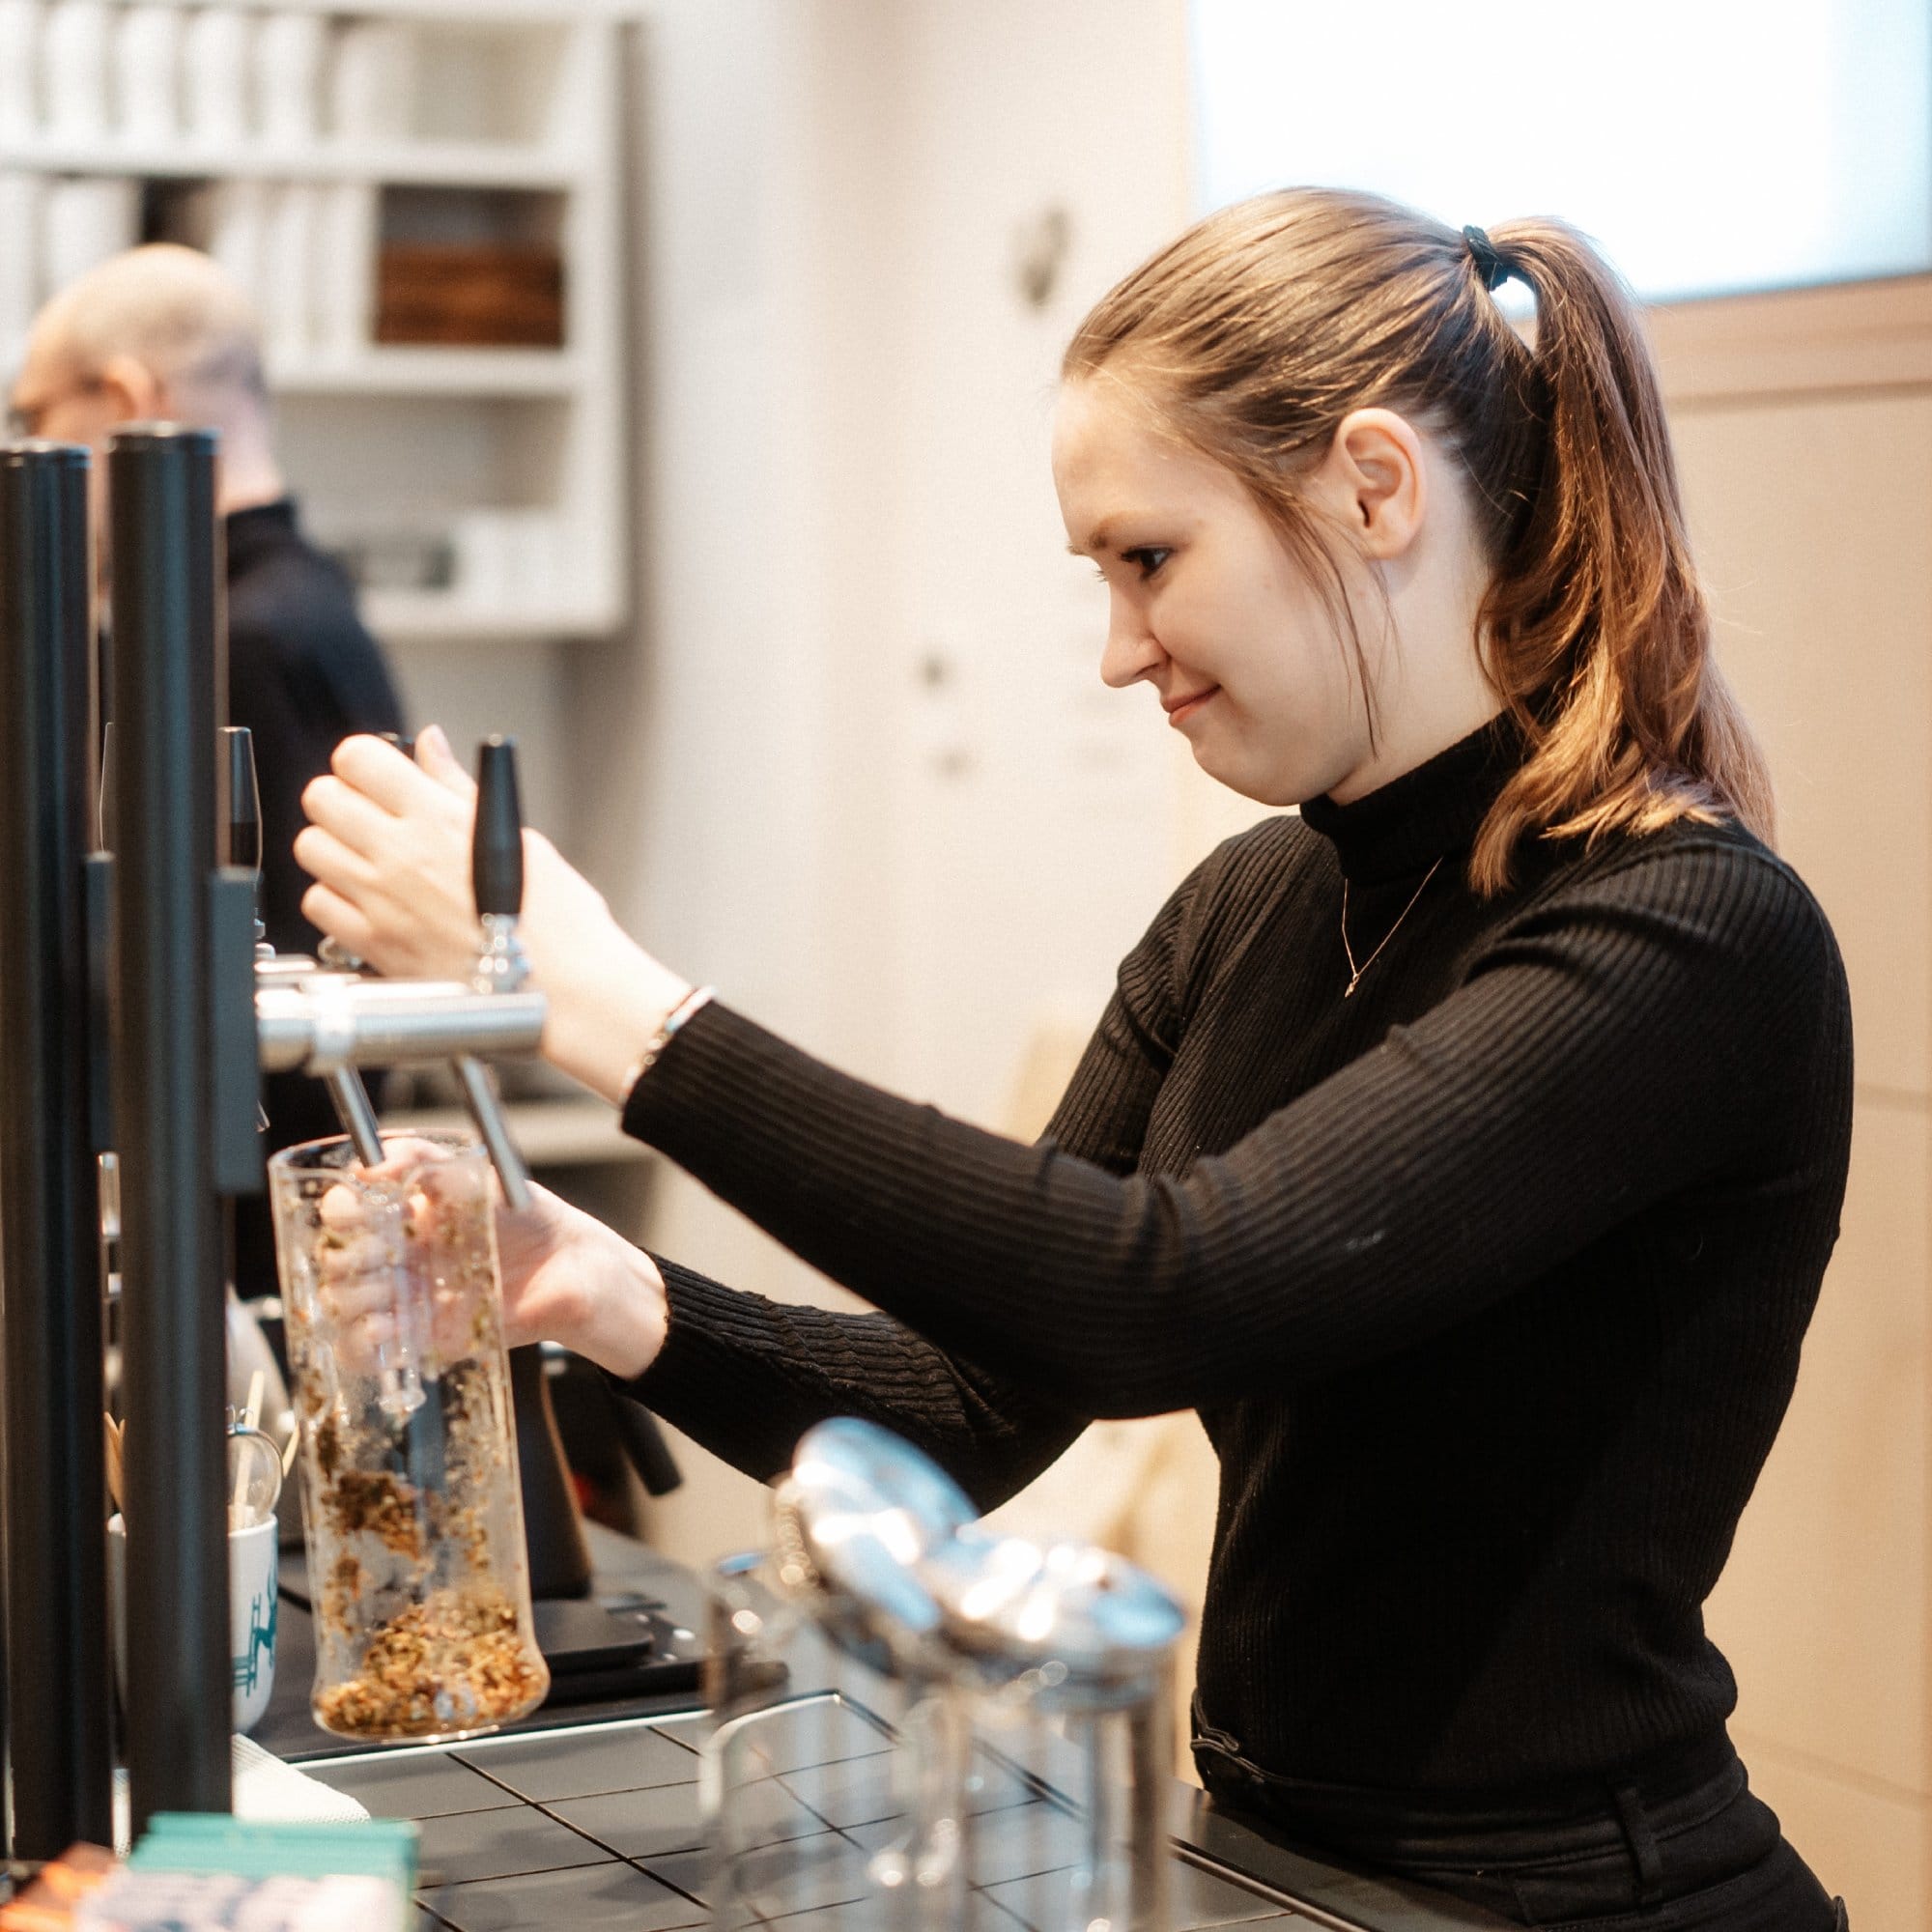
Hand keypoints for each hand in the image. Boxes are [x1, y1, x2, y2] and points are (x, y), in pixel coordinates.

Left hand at [295, 726, 692, 1100]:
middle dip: (342, 798)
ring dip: (333, 847)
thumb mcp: (511, 834)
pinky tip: (368, 901)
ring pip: (310, 848)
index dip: (364, 762)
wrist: (563, 990)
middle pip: (322, 798)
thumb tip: (430, 745)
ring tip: (368, 860)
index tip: (378, 776)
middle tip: (369, 815)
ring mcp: (381, 902)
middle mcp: (401, 855)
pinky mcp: (373, 945)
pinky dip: (335, 898)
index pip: (356, 759)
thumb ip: (455, 787)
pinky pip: (317, 904)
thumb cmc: (556, 919)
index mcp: (439, 818)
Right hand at [314, 1139, 667, 1380]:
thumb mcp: (474, 1173)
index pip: (340, 1213)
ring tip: (394, 1291)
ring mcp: (404, 1299)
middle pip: (334, 1263)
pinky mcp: (420, 1338)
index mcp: (400, 1216)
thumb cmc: (525, 1217)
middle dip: (350, 1260)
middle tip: (388, 1255)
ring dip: (356, 1300)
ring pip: (342, 1307)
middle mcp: (394, 1257)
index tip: (362, 1213)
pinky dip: (364, 1344)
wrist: (568, 1267)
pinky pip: (366, 1351)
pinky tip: (389, 1328)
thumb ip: (420, 1158)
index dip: (340, 1213)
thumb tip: (368, 1167)